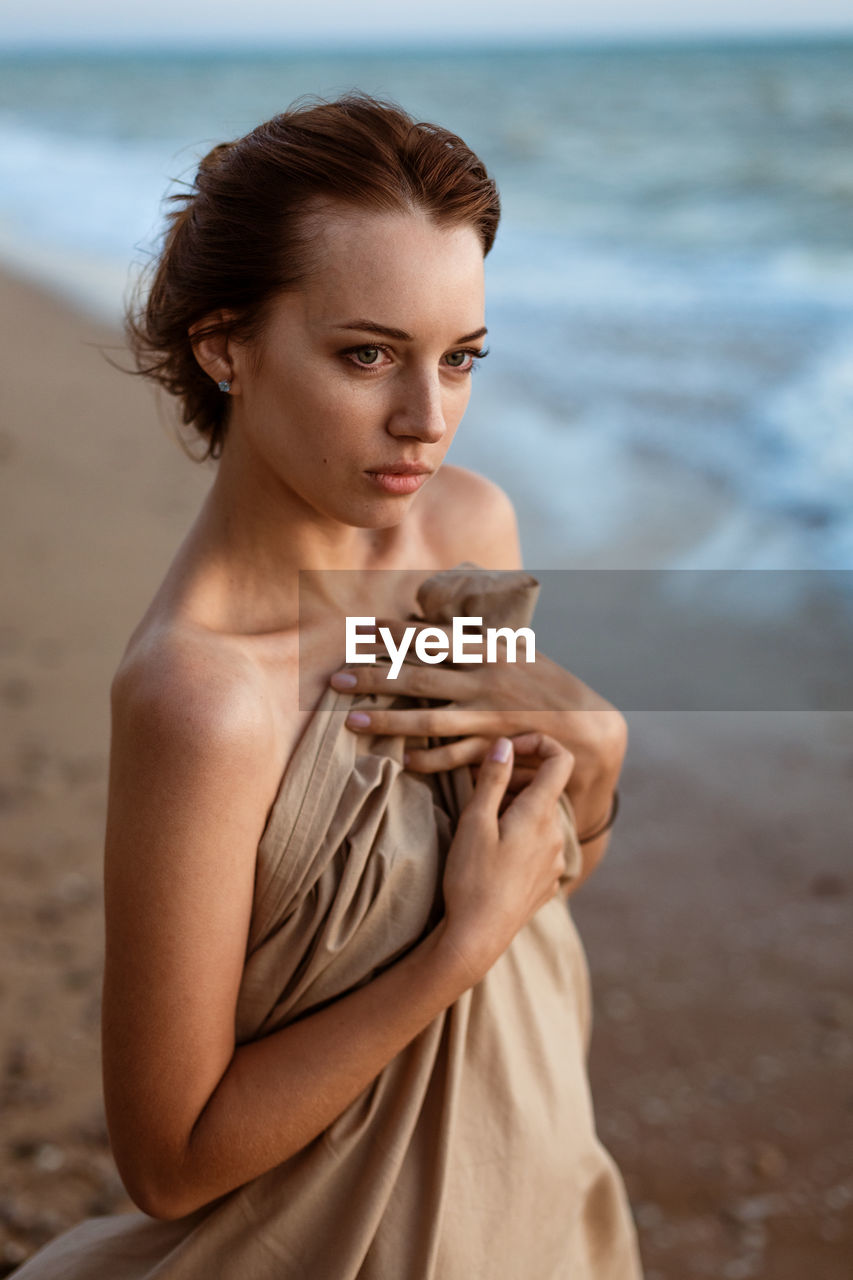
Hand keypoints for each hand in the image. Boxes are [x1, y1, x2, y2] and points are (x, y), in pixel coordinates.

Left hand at [330, 617, 626, 838]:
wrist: (591, 729)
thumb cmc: (547, 685)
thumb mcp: (517, 651)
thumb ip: (475, 640)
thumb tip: (431, 620)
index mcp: (490, 650)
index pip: (432, 637)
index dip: (393, 633)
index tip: (359, 630)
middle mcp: (486, 681)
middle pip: (418, 678)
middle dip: (374, 677)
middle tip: (337, 679)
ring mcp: (490, 718)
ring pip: (427, 721)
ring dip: (386, 723)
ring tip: (350, 722)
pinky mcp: (496, 751)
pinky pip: (452, 758)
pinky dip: (426, 761)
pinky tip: (401, 761)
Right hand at [437, 732, 574, 985]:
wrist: (478, 937)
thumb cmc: (472, 878)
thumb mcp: (475, 822)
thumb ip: (493, 779)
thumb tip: (506, 744)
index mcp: (539, 813)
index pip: (560, 760)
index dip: (539, 743)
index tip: (509, 749)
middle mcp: (556, 834)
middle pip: (545, 788)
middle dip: (515, 780)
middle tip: (478, 789)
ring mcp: (555, 860)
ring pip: (540, 817)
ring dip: (515, 809)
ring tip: (481, 824)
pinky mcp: (547, 882)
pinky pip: (539, 845)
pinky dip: (520, 836)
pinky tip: (493, 853)